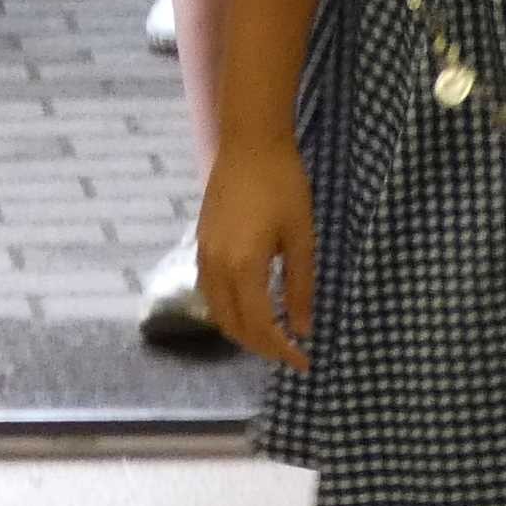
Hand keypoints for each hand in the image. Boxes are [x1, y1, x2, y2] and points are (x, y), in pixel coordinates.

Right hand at [199, 143, 317, 364]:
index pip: (260, 327)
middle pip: (232, 326)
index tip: (304, 362)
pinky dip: (229, 311)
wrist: (250, 142)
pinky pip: (210, 292)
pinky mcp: (201, 244)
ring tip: (272, 337)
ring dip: (242, 331)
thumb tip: (303, 329)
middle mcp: (216, 268)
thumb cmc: (284, 185)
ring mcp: (203, 256)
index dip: (282, 350)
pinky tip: (250, 307)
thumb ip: (300, 286)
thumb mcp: (301, 237)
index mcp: (243, 268)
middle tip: (290, 354)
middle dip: (261, 347)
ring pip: (217, 312)